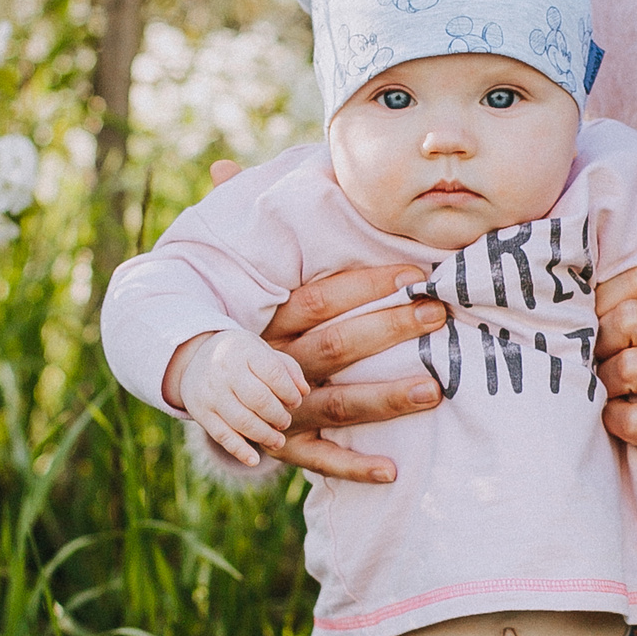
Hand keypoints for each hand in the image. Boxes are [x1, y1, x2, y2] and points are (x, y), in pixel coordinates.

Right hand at [169, 330, 308, 465]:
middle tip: (284, 422)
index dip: (289, 392)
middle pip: (258, 399)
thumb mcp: (263, 352)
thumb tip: (304, 392)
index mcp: (245, 351)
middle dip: (278, 416)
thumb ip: (287, 369)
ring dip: (265, 435)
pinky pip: (221, 436)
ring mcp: (211, 393)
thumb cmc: (243, 358)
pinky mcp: (200, 412)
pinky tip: (254, 460)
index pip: (273, 373)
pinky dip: (239, 451)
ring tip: (278, 441)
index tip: (295, 402)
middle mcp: (224, 370)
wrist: (197, 359)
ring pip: (242, 421)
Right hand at [204, 160, 450, 484]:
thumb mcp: (227, 272)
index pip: (321, 298)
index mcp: (269, 319)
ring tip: (435, 388)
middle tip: (441, 316)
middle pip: (337, 345)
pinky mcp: (282, 445)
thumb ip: (236, 220)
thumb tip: (224, 165)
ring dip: (386, 399)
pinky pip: (318, 460)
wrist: (196, 388)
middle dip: (390, 332)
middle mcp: (275, 363)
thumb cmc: (233, 319)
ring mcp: (279, 408)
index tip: (417, 274)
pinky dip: (353, 468)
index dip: (368, 285)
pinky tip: (394, 471)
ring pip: (337, 403)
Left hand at [594, 266, 636, 481]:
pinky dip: (609, 420)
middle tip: (595, 363)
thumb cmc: (633, 388)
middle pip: (631, 318)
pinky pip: (628, 417)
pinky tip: (611, 420)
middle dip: (600, 342)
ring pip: (630, 365)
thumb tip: (561, 286)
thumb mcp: (629, 340)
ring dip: (603, 382)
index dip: (602, 300)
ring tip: (604, 392)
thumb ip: (608, 308)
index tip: (592, 325)